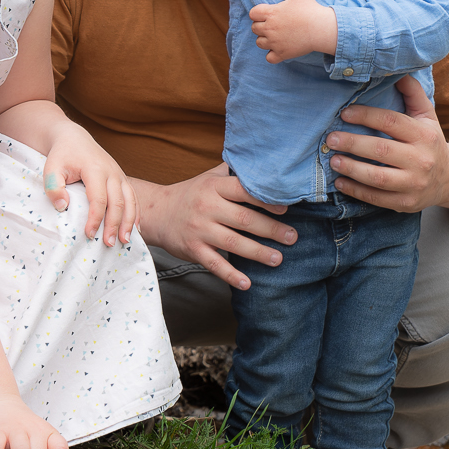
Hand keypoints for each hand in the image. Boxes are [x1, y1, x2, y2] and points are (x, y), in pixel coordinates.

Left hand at [44, 127, 136, 246]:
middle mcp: (112, 172)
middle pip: (118, 202)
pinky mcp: (122, 179)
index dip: (95, 219)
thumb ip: (53, 187)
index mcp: (95, 169)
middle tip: (108, 244)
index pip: (98, 199)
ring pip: (130, 201)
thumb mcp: (51, 168)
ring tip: (124, 241)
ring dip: (128, 222)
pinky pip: (133, 198)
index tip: (88, 234)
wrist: (74, 139)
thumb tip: (64, 206)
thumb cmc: (62, 155)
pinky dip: (135, 214)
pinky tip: (134, 229)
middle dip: (114, 225)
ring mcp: (120, 175)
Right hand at [135, 166, 292, 290]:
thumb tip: (265, 165)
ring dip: (258, 252)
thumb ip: (233, 173)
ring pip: (233, 242)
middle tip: (292, 237)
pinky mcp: (193, 249)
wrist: (156, 213)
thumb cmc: (190, 194)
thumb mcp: (209, 177)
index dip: (265, 199)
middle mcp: (207, 207)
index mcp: (214, 186)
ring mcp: (200, 229)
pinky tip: (247, 283)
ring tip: (277, 259)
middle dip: (271, 229)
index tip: (285, 208)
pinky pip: (214, 264)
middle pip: (244, 219)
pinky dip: (231, 275)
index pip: (244, 190)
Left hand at [249, 0, 337, 62]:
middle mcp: (270, 29)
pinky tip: (278, 49)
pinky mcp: (282, 54)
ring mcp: (275, 43)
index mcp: (271, 13)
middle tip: (272, 24)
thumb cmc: (310, 10)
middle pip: (254, 28)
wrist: (322, 29)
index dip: (258, 13)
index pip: (253, 13)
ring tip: (275, 36)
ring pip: (259, 43)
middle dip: (260, 25)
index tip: (267, 13)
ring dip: (264, 39)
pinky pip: (268, 58)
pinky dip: (271, 54)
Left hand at [324, 75, 448, 212]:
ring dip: (352, 169)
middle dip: (352, 143)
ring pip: (378, 177)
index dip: (365, 116)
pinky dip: (356, 191)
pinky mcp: (406, 203)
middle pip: (381, 150)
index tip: (344, 114)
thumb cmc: (430, 141)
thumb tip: (396, 69)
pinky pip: (377, 198)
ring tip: (333, 160)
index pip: (391, 122)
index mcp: (424, 134)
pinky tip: (340, 181)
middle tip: (330, 139)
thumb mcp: (426, 115)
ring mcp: (414, 184)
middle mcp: (421, 160)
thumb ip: (412, 92)